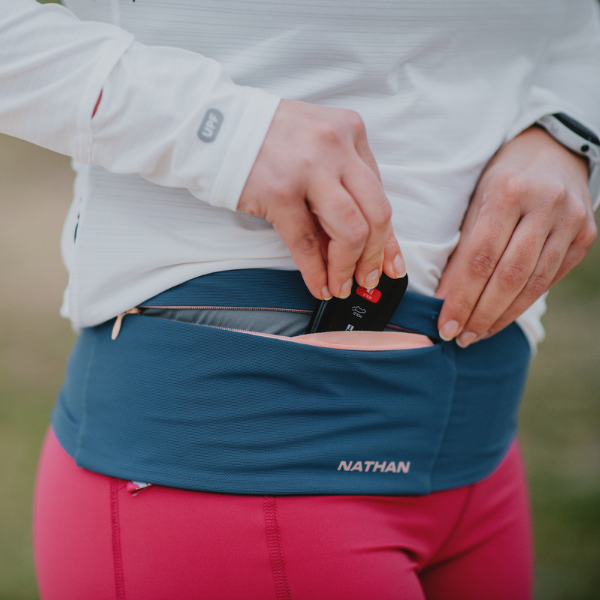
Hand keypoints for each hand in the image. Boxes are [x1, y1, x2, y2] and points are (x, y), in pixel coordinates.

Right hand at [238, 99, 404, 299]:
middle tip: (368, 280)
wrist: (213, 126)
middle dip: (375, 257)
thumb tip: (363, 238)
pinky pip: (307, 243)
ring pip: (350, 231)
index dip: (388, 237)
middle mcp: (336, 146)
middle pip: (376, 214)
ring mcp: (309, 168)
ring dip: (348, 267)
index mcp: (350, 131)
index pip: (380, 193)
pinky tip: (319, 286)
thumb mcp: (316, 143)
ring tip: (341, 285)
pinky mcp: (279, 191)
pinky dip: (316, 272)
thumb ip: (342, 180)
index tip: (391, 264)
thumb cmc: (266, 139)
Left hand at [436, 126, 596, 346]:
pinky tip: (502, 317)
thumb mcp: (476, 202)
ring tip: (477, 334)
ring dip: (502, 315)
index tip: (445, 324)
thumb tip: (445, 297)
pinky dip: (524, 302)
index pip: (480, 258)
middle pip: (508, 276)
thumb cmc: (502, 179)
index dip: (461, 297)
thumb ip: (462, 249)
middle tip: (460, 336)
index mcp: (508, 192)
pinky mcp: (585, 235)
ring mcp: (571, 221)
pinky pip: (551, 278)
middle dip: (480, 313)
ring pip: (533, 283)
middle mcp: (545, 205)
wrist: (553, 151)